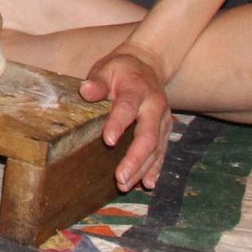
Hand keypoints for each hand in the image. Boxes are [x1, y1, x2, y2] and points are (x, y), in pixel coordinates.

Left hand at [79, 44, 172, 190]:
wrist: (148, 65)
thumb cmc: (121, 69)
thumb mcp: (106, 68)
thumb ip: (97, 81)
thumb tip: (86, 91)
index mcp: (138, 90)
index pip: (127, 109)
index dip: (118, 124)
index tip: (107, 141)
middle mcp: (155, 107)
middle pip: (147, 135)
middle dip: (134, 158)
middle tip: (120, 178)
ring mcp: (163, 120)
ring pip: (156, 149)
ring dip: (142, 169)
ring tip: (126, 186)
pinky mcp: (166, 130)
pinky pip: (162, 152)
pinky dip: (155, 168)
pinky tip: (148, 184)